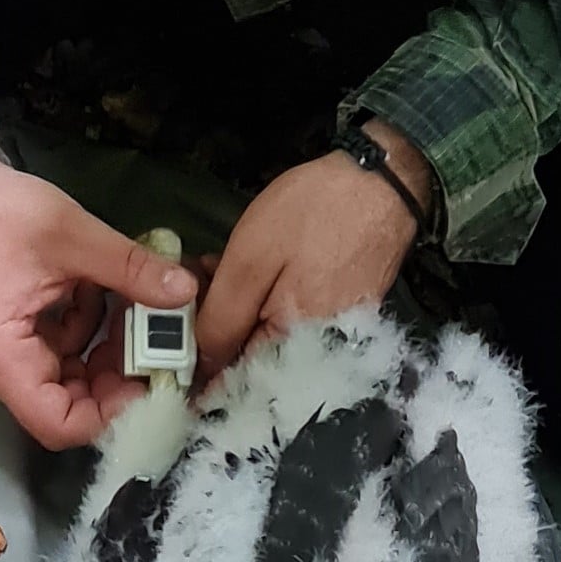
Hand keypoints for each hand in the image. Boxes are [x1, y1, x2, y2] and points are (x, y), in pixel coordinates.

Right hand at [0, 144, 196, 449]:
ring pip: (74, 376)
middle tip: (159, 342)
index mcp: (3, 358)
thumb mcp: (73, 237)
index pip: (60, 424)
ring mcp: (11, 353)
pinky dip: (93, 327)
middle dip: (119, 377)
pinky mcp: (21, 334)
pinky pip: (66, 348)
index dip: (111, 414)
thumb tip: (185, 292)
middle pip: (72, 404)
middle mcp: (2, 369)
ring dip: (111, 348)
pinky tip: (107, 290)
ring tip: (138, 307)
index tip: (151, 380)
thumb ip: (131, 270)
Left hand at [196, 121, 431, 377]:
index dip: (198, 366)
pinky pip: (294, 320)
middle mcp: (318, 354)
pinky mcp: (346, 314)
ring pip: (270, 336)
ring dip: (239, 311)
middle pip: (252, 357)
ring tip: (217, 267)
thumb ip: (222, 320)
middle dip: (215, 327)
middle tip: (197, 281)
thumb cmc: (313, 212)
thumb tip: (200, 366)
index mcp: (290, 346)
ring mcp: (335, 334)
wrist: (386, 181)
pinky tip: (254, 270)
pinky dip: (267, 301)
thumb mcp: (249, 262)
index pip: (232, 381)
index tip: (173, 339)